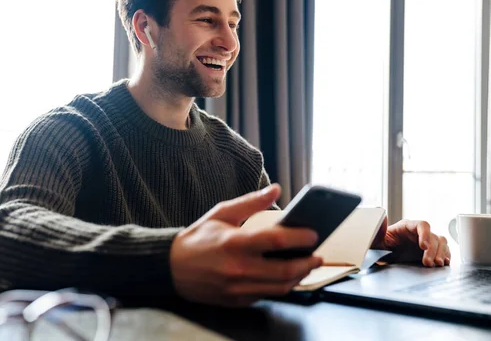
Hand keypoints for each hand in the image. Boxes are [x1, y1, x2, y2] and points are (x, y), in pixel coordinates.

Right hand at [169, 184, 322, 306]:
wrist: (172, 268)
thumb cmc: (199, 238)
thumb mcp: (222, 213)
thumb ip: (252, 202)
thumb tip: (276, 189)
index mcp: (235, 243)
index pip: (276, 240)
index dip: (300, 238)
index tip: (314, 234)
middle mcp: (238, 268)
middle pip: (284, 270)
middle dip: (307, 263)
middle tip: (318, 255)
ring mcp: (238, 288)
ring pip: (280, 288)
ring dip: (299, 277)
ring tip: (307, 266)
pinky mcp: (237, 301)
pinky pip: (267, 296)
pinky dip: (281, 287)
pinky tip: (288, 276)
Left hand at [371, 216, 449, 266]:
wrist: (384, 256)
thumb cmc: (380, 245)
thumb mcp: (376, 238)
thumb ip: (378, 227)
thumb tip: (379, 210)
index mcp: (408, 226)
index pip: (422, 225)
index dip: (425, 235)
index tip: (423, 247)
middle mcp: (419, 233)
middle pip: (434, 236)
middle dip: (433, 250)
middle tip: (428, 263)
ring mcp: (427, 242)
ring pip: (442, 243)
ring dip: (442, 253)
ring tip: (437, 264)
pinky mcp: (431, 252)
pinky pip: (444, 251)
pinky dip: (446, 256)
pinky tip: (443, 263)